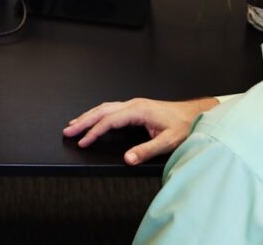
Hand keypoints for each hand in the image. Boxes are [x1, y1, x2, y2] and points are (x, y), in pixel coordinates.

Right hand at [62, 97, 217, 164]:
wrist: (195, 115)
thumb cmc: (184, 126)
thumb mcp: (168, 141)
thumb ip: (146, 150)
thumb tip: (128, 158)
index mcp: (138, 110)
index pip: (109, 121)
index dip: (94, 132)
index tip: (83, 142)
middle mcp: (133, 104)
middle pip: (102, 111)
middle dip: (83, 121)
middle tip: (67, 131)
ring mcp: (134, 104)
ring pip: (105, 108)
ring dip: (88, 116)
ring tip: (74, 125)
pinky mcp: (136, 107)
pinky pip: (111, 108)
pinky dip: (98, 114)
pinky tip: (94, 118)